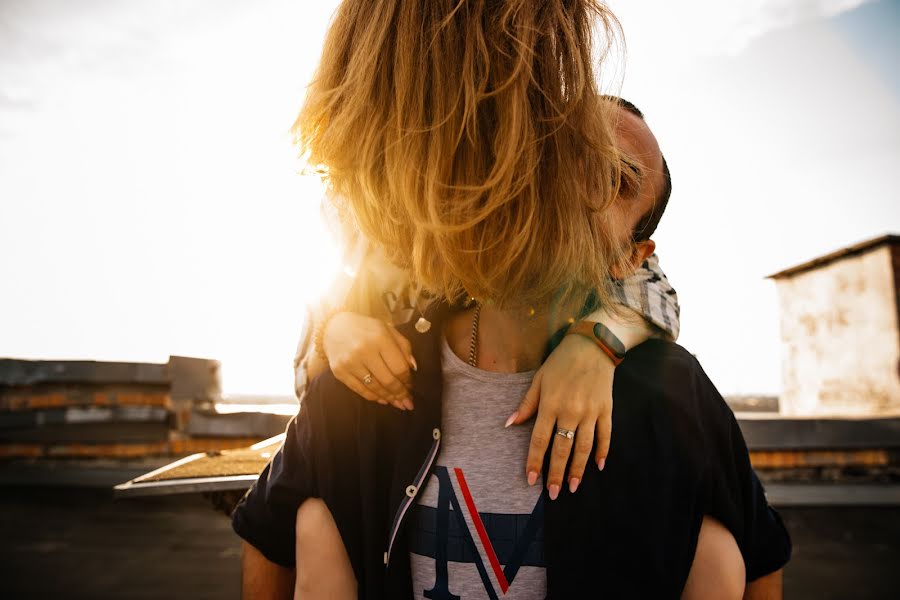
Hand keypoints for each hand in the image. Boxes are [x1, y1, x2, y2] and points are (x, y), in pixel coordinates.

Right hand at [323, 312, 416, 409]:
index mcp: (380, 338)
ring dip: (389, 398)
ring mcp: (350, 363)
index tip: (411, 386)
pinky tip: (383, 399)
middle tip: (408, 403)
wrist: (334, 326)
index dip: (407, 380)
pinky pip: (360, 390)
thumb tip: (413, 368)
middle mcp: (364, 351)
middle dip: (401, 394)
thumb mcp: (388, 330)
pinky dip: (373, 397)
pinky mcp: (339, 372)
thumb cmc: (366, 329)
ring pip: (375, 388)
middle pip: (388, 380)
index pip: (399, 367)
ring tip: (398, 403)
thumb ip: (404, 347)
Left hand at [507, 333, 614, 499]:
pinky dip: (603, 451)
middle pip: (562, 449)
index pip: (540, 440)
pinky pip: (605, 435)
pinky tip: (599, 466)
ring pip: (584, 447)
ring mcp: (591, 412)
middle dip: (557, 474)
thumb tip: (509, 424)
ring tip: (574, 487)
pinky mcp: (606, 409)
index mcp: (550, 404)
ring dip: (579, 470)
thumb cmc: (561, 362)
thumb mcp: (539, 379)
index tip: (531, 480)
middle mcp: (571, 411)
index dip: (535, 462)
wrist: (594, 345)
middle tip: (554, 494)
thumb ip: (527, 404)